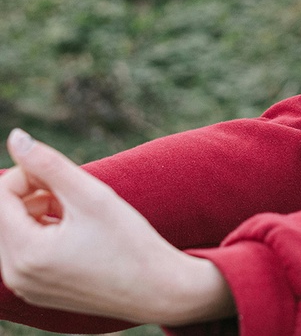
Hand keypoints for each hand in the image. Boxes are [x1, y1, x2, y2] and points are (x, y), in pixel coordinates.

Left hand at [0, 129, 234, 325]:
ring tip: (83, 212)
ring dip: (43, 210)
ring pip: (18, 229)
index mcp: (23, 254)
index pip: (2, 194)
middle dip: (36, 192)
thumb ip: (49, 164)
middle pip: (7, 213)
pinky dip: (49, 232)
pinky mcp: (40, 291)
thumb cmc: (129, 241)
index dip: (31, 173)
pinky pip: (29, 251)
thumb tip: (16, 136)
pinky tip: (82, 232)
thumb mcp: (90, 196)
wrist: (158, 289)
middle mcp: (15, 276)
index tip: (67, 175)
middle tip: (78, 191)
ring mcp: (26, 287)